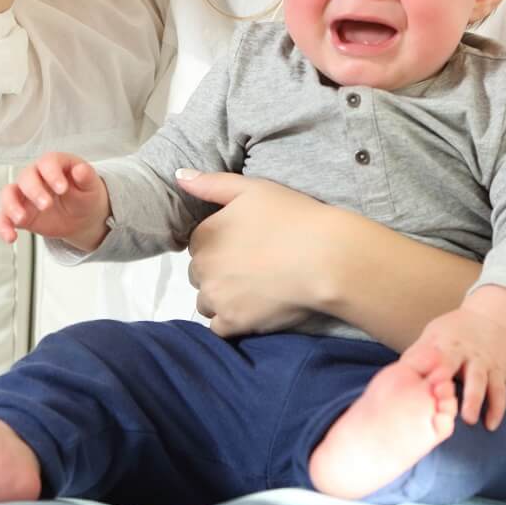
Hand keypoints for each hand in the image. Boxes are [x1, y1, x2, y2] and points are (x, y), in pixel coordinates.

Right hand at [0, 152, 108, 251]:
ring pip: (8, 194)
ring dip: (11, 206)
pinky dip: (3, 226)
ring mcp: (24, 195)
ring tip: (21, 219)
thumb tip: (81, 169)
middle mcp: (36, 177)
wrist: (81, 217)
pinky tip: (11, 237)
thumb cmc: (85, 196)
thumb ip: (86, 177)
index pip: (47, 162)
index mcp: (54, 165)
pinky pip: (4, 218)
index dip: (52, 173)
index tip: (62, 188)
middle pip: (26, 177)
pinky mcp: (18, 213)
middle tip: (46, 205)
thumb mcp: (91, 187)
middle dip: (34, 191)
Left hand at [176, 170, 333, 337]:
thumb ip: (211, 184)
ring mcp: (217, 298)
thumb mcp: (253, 188)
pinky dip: (231, 320)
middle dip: (218, 271)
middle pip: (200, 273)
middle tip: (252, 266)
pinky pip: (218, 327)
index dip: (221, 243)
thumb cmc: (292, 217)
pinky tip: (252, 309)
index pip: (198, 243)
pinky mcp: (233, 323)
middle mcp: (203, 268)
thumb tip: (178, 177)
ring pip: (206, 301)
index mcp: (205, 234)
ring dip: (221, 297)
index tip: (245, 244)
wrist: (327, 258)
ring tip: (253, 289)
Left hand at [399, 308, 505, 429]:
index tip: (420, 388)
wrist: (490, 319)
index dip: (427, 371)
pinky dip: (497, 408)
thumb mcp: (433, 335)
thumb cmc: (452, 333)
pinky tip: (491, 425)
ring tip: (469, 419)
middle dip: (450, 385)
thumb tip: (395, 376)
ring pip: (480, 380)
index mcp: (444, 343)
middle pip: (456, 365)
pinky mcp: (497, 370)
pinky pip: (499, 390)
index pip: (433, 357)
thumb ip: (418, 355)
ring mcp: (482, 361)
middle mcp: (464, 351)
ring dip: (475, 399)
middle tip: (443, 405)